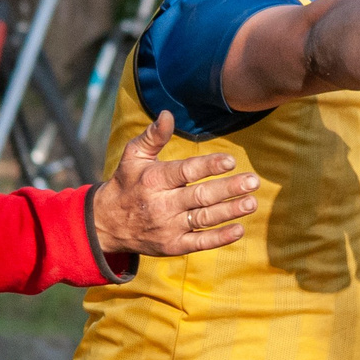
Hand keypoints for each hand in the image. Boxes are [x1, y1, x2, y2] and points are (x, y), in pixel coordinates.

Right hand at [89, 112, 260, 256]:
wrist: (106, 224)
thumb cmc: (127, 183)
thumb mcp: (133, 156)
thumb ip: (153, 136)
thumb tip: (168, 113)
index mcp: (154, 180)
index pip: (186, 171)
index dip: (209, 166)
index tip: (230, 161)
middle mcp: (162, 205)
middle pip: (200, 196)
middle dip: (228, 189)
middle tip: (252, 181)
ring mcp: (168, 227)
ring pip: (204, 218)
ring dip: (230, 211)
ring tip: (251, 202)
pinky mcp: (173, 246)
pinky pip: (200, 243)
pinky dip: (220, 238)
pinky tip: (239, 229)